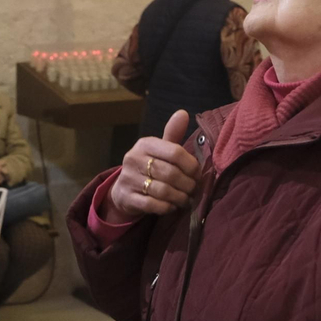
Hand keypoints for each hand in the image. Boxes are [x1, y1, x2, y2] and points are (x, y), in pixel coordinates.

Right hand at [105, 110, 200, 224]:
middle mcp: (134, 159)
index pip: (175, 152)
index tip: (197, 173)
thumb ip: (173, 134)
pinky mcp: (127, 197)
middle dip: (188, 184)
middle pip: (171, 173)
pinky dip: (168, 207)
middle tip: (194, 189)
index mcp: (145, 144)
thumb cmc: (148, 166)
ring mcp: (129, 179)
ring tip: (187, 199)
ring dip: (180, 197)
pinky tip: (173, 206)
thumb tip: (183, 113)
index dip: (191, 165)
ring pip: (163, 191)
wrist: (123, 189)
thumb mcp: (159, 149)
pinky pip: (153, 205)